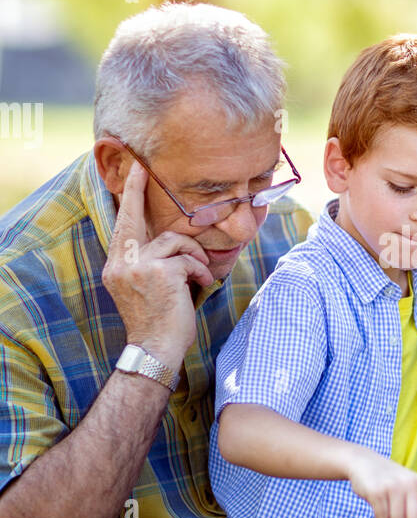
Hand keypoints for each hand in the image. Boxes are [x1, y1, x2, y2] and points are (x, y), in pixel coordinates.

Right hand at [102, 161, 213, 369]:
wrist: (155, 350)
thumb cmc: (158, 321)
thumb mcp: (145, 288)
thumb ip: (148, 262)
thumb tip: (168, 238)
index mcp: (115, 266)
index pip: (122, 226)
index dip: (128, 199)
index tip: (134, 174)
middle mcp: (120, 263)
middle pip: (132, 217)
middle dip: (137, 189)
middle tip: (143, 168)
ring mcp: (137, 266)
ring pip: (174, 240)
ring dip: (193, 255)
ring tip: (199, 273)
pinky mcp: (159, 272)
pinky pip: (188, 258)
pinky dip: (200, 270)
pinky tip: (201, 286)